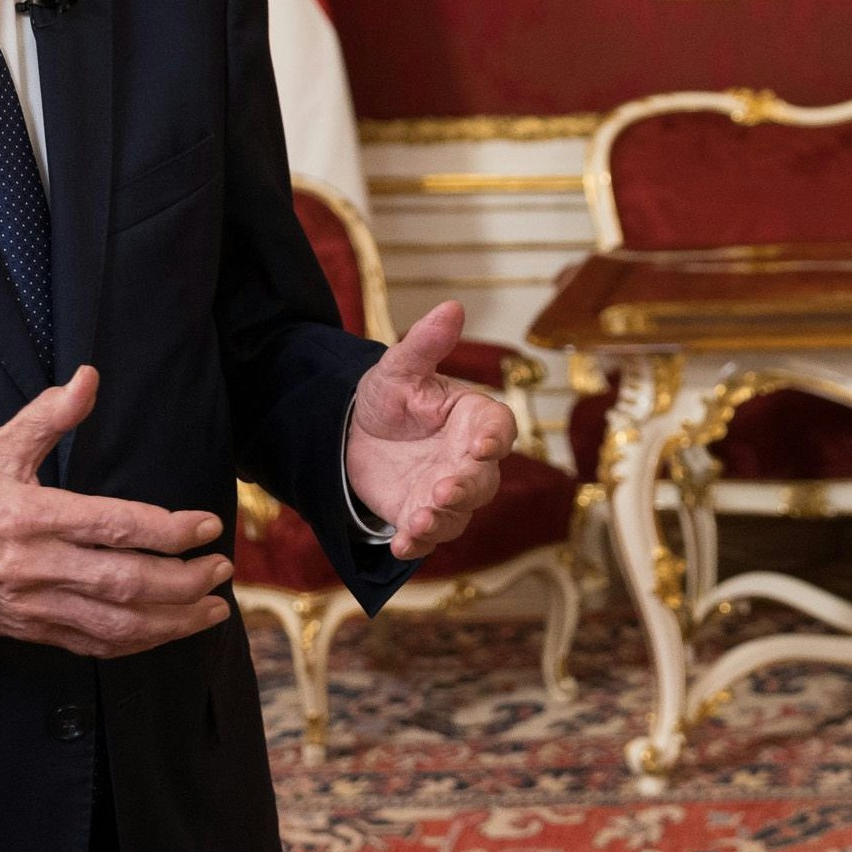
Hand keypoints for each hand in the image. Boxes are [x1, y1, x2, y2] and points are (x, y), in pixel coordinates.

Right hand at [0, 367, 233, 658]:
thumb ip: (46, 418)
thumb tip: (88, 377)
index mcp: (34, 516)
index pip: (117, 526)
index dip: (169, 530)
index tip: (207, 527)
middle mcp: (39, 566)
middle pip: (126, 583)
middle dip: (184, 582)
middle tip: (222, 570)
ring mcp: (34, 605)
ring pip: (115, 624)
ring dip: (171, 621)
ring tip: (212, 610)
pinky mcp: (28, 631)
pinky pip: (90, 646)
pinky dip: (134, 644)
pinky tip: (164, 633)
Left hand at [346, 302, 511, 557]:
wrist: (351, 435)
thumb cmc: (389, 397)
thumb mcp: (400, 367)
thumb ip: (426, 343)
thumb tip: (452, 306)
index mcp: (474, 419)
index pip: (499, 429)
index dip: (496, 438)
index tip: (486, 445)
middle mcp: (469, 460)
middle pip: (484, 480)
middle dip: (465, 488)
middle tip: (443, 489)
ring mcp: (446, 491)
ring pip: (458, 513)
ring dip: (442, 519)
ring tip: (418, 521)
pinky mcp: (421, 516)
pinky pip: (427, 537)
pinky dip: (417, 543)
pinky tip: (400, 544)